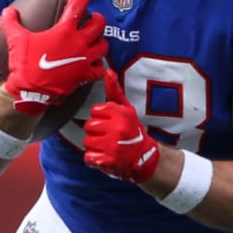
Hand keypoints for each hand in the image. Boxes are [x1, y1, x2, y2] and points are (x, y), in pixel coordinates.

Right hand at [2, 0, 107, 114]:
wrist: (31, 90)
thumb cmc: (25, 64)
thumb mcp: (16, 39)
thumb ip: (11, 22)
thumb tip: (8, 10)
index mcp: (64, 31)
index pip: (78, 5)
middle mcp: (79, 43)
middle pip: (99, 25)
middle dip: (97, 19)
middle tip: (93, 18)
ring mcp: (84, 59)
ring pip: (103, 46)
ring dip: (101, 41)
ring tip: (95, 40)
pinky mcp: (85, 75)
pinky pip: (100, 69)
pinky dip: (99, 66)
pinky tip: (94, 64)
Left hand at [83, 67, 159, 182]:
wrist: (144, 158)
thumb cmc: (133, 131)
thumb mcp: (127, 109)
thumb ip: (115, 91)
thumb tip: (108, 72)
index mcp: (121, 114)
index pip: (95, 110)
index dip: (101, 117)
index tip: (111, 123)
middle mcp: (117, 129)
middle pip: (89, 126)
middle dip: (96, 132)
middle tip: (109, 136)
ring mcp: (112, 145)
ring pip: (87, 141)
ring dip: (95, 146)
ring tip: (108, 147)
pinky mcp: (108, 160)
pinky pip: (89, 157)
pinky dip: (94, 159)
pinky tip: (105, 157)